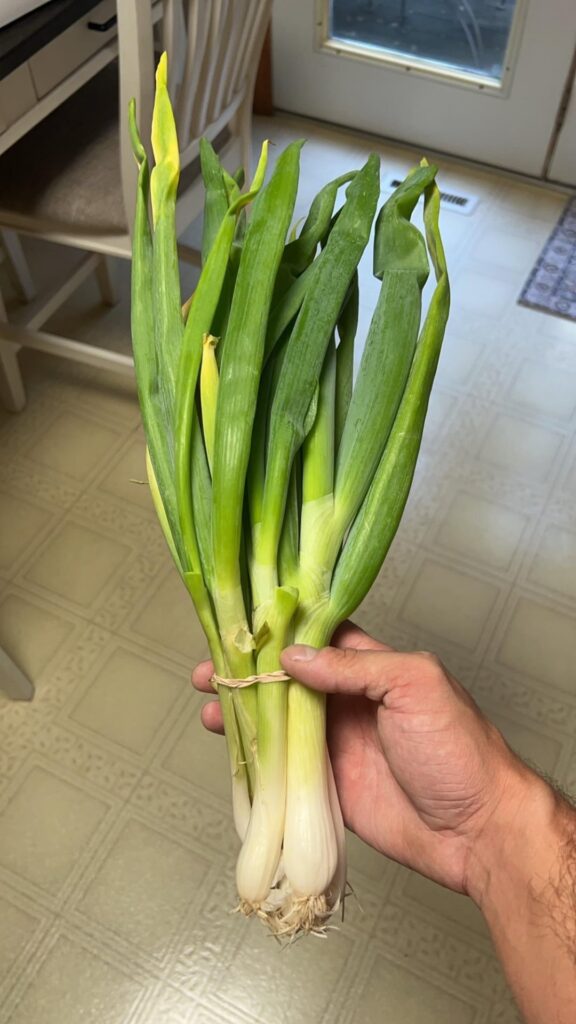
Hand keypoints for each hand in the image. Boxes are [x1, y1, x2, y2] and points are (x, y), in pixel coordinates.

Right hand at [192, 622, 532, 900]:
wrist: (477, 831)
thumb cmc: (459, 748)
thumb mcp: (415, 685)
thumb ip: (355, 666)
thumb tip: (294, 656)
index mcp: (372, 666)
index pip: (318, 636)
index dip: (279, 629)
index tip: (241, 622)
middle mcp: (349, 701)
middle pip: (288, 678)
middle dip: (248, 669)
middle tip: (210, 667)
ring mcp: (335, 744)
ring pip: (278, 720)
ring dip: (243, 708)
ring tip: (208, 698)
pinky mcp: (327, 785)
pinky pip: (283, 765)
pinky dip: (253, 754)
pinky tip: (226, 743)